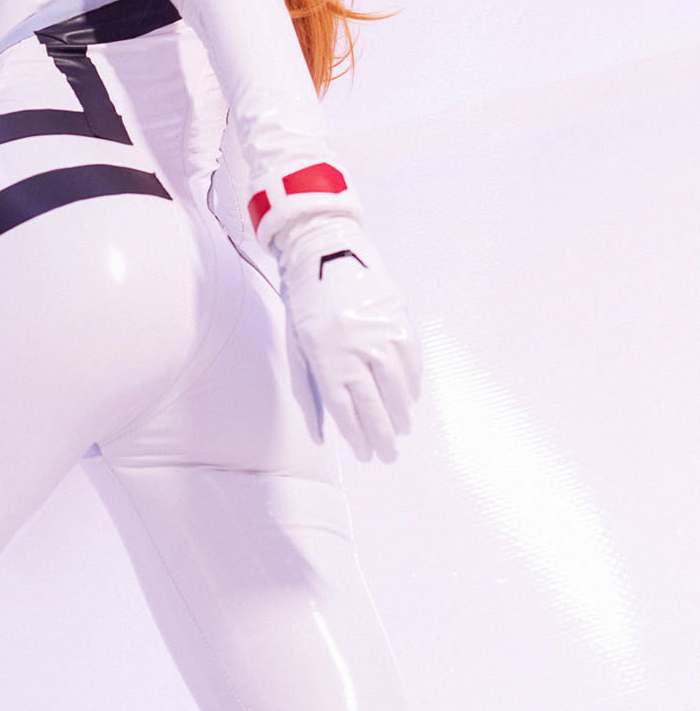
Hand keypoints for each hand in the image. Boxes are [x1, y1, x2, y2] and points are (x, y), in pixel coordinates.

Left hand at [270, 214, 421, 463]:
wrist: (326, 255)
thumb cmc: (306, 305)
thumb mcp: (297, 347)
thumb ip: (307, 390)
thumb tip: (319, 433)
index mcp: (326, 360)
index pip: (346, 411)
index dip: (357, 437)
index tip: (365, 455)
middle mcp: (355, 352)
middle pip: (374, 406)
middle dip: (382, 436)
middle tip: (388, 455)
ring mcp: (380, 336)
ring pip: (396, 387)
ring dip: (401, 414)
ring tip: (402, 430)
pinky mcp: (399, 321)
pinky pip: (411, 361)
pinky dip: (412, 383)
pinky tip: (410, 399)